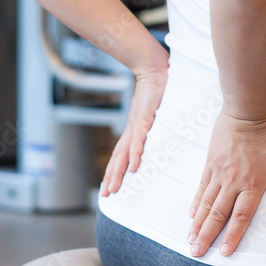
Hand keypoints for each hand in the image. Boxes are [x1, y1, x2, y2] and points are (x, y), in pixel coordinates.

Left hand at [101, 65, 168, 196]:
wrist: (154, 70)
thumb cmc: (157, 89)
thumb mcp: (155, 112)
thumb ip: (155, 124)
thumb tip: (159, 134)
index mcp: (133, 130)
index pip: (120, 155)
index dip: (114, 170)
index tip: (110, 186)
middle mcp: (131, 130)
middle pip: (118, 159)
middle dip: (111, 178)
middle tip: (105, 195)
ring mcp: (136, 126)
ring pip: (124, 154)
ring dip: (118, 172)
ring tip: (113, 188)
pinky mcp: (143, 119)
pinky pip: (139, 141)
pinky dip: (136, 155)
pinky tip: (134, 168)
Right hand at [188, 109, 265, 256]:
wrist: (248, 106)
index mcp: (254, 183)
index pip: (241, 216)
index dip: (232, 235)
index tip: (224, 253)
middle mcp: (233, 182)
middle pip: (217, 214)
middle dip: (206, 236)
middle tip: (196, 253)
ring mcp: (219, 172)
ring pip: (205, 203)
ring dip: (197, 224)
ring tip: (189, 240)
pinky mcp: (210, 162)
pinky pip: (201, 187)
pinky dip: (195, 202)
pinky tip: (190, 214)